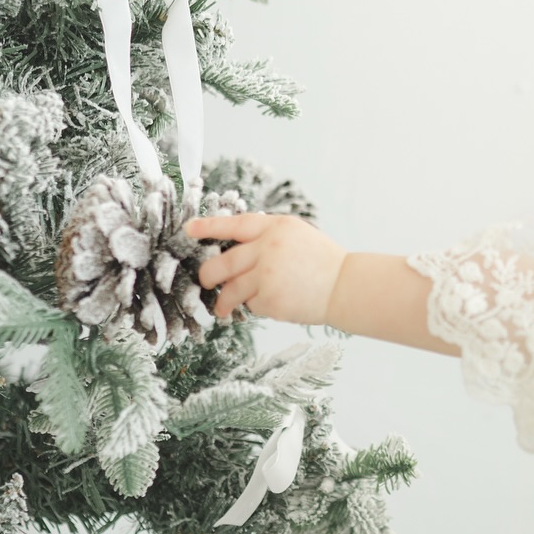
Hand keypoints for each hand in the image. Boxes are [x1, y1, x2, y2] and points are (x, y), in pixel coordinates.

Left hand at [185, 212, 346, 323]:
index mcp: (274, 228)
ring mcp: (267, 276)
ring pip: (230, 290)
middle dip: (208, 275)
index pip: (234, 225)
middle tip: (206, 281)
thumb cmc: (321, 261)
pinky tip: (272, 304)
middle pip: (221, 264)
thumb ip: (267, 236)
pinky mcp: (270, 301)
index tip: (189, 230)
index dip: (209, 227)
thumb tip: (235, 246)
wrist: (345, 287)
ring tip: (222, 308)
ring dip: (223, 301)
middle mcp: (267, 249)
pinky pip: (251, 305)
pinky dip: (256, 306)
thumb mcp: (296, 235)